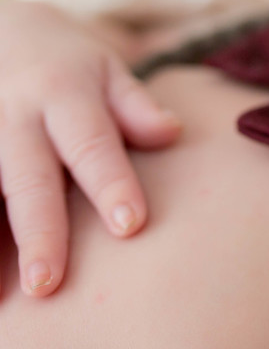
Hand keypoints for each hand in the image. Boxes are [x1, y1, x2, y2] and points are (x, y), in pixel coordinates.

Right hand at [0, 1, 182, 296]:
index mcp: (64, 94)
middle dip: (38, 231)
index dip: (111, 184)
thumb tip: (171, 132)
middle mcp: (13, 116)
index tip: (131, 225)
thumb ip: (135, 105)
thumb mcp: (105, 68)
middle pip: (27, 179)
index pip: (92, 144)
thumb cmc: (66, 63)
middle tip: (48, 285)